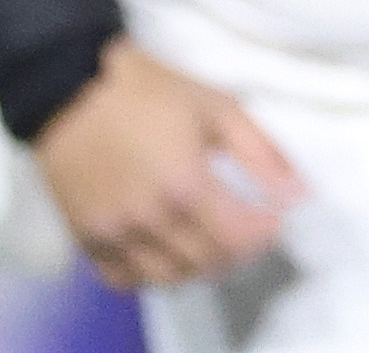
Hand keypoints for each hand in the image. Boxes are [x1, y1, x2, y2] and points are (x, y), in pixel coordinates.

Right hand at [31, 39, 302, 290]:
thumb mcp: (219, 108)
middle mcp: (148, 221)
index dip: (265, 233)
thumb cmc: (150, 91)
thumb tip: (298, 192)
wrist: (71, 89)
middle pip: (208, 262)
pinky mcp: (85, 238)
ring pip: (168, 278)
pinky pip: (123, 279)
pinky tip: (165, 248)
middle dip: (238, 249)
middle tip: (246, 225)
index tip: (273, 216)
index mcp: (185, 187)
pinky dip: (150, 273)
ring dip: (198, 266)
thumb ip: (262, 153)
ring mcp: (113, 235)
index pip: (238, 238)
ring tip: (209, 238)